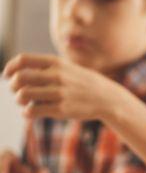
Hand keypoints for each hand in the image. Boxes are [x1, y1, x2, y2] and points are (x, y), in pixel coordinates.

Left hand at [3, 54, 121, 120]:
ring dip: (19, 100)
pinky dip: (26, 112)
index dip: (10, 67)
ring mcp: (60, 93)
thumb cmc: (82, 84)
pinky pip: (33, 110)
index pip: (23, 60)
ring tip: (25, 102)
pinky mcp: (62, 109)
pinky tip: (30, 112)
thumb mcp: (67, 68)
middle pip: (20, 78)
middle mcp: (58, 76)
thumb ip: (45, 68)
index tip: (8, 75)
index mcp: (57, 63)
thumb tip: (16, 72)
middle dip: (13, 86)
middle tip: (18, 91)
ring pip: (23, 95)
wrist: (108, 99)